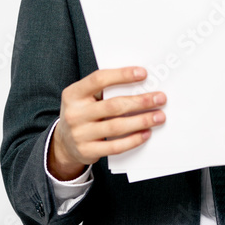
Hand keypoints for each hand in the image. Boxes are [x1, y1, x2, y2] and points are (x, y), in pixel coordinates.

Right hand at [48, 66, 165, 180]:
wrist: (64, 143)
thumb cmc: (83, 113)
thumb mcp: (85, 98)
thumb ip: (105, 90)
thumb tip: (140, 84)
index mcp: (73, 94)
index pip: (98, 79)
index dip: (122, 75)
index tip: (143, 74)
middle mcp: (74, 113)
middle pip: (113, 105)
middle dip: (140, 101)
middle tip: (160, 98)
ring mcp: (79, 134)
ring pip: (116, 126)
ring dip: (141, 121)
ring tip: (159, 116)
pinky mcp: (87, 151)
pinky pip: (115, 146)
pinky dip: (133, 140)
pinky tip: (146, 133)